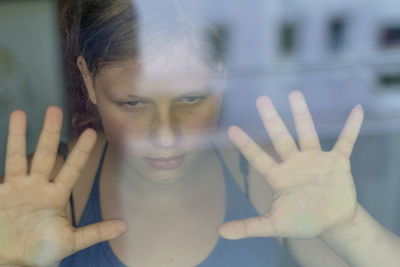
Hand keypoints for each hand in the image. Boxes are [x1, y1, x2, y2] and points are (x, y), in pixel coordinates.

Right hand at [0, 107, 125, 265]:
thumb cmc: (41, 251)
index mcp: (56, 195)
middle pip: (45, 154)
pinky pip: (1, 168)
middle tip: (56, 110)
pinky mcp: (0, 192)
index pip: (71, 169)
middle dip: (50, 133)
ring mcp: (17, 187)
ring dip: (18, 136)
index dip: (80, 152)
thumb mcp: (70, 241)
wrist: (13, 261)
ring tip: (19, 113)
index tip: (91, 133)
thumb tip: (123, 226)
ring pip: (19, 157)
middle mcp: (38, 186)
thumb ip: (95, 232)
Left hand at [219, 91, 362, 239]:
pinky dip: (352, 128)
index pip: (258, 157)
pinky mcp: (337, 162)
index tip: (231, 128)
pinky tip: (357, 110)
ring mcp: (315, 160)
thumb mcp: (274, 225)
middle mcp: (294, 163)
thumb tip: (220, 232)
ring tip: (294, 94)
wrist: (332, 223)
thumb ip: (249, 227)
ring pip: (307, 133)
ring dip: (302, 115)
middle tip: (261, 99)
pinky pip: (346, 141)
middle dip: (271, 119)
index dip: (245, 144)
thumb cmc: (301, 221)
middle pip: (280, 138)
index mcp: (278, 176)